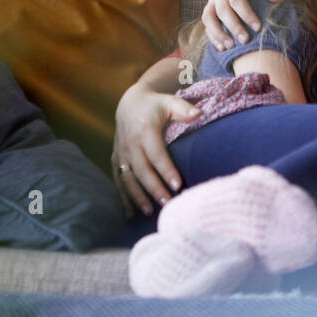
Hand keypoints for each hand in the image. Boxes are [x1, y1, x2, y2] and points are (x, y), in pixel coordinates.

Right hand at [112, 83, 197, 216]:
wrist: (129, 104)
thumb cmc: (155, 105)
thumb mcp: (169, 102)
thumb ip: (184, 109)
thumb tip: (199, 113)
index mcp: (145, 130)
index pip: (156, 154)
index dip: (166, 170)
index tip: (178, 185)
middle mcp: (130, 143)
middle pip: (142, 170)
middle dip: (154, 188)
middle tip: (169, 203)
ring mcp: (121, 153)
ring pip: (128, 178)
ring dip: (137, 196)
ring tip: (149, 211)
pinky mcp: (116, 160)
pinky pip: (118, 181)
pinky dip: (123, 198)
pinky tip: (130, 213)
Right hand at [202, 0, 279, 50]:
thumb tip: (276, 0)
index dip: (246, 14)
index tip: (258, 28)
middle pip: (222, 9)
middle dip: (233, 27)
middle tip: (245, 41)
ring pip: (208, 17)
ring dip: (218, 33)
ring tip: (230, 47)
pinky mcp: (208, 7)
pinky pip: (206, 22)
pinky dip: (212, 35)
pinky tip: (222, 47)